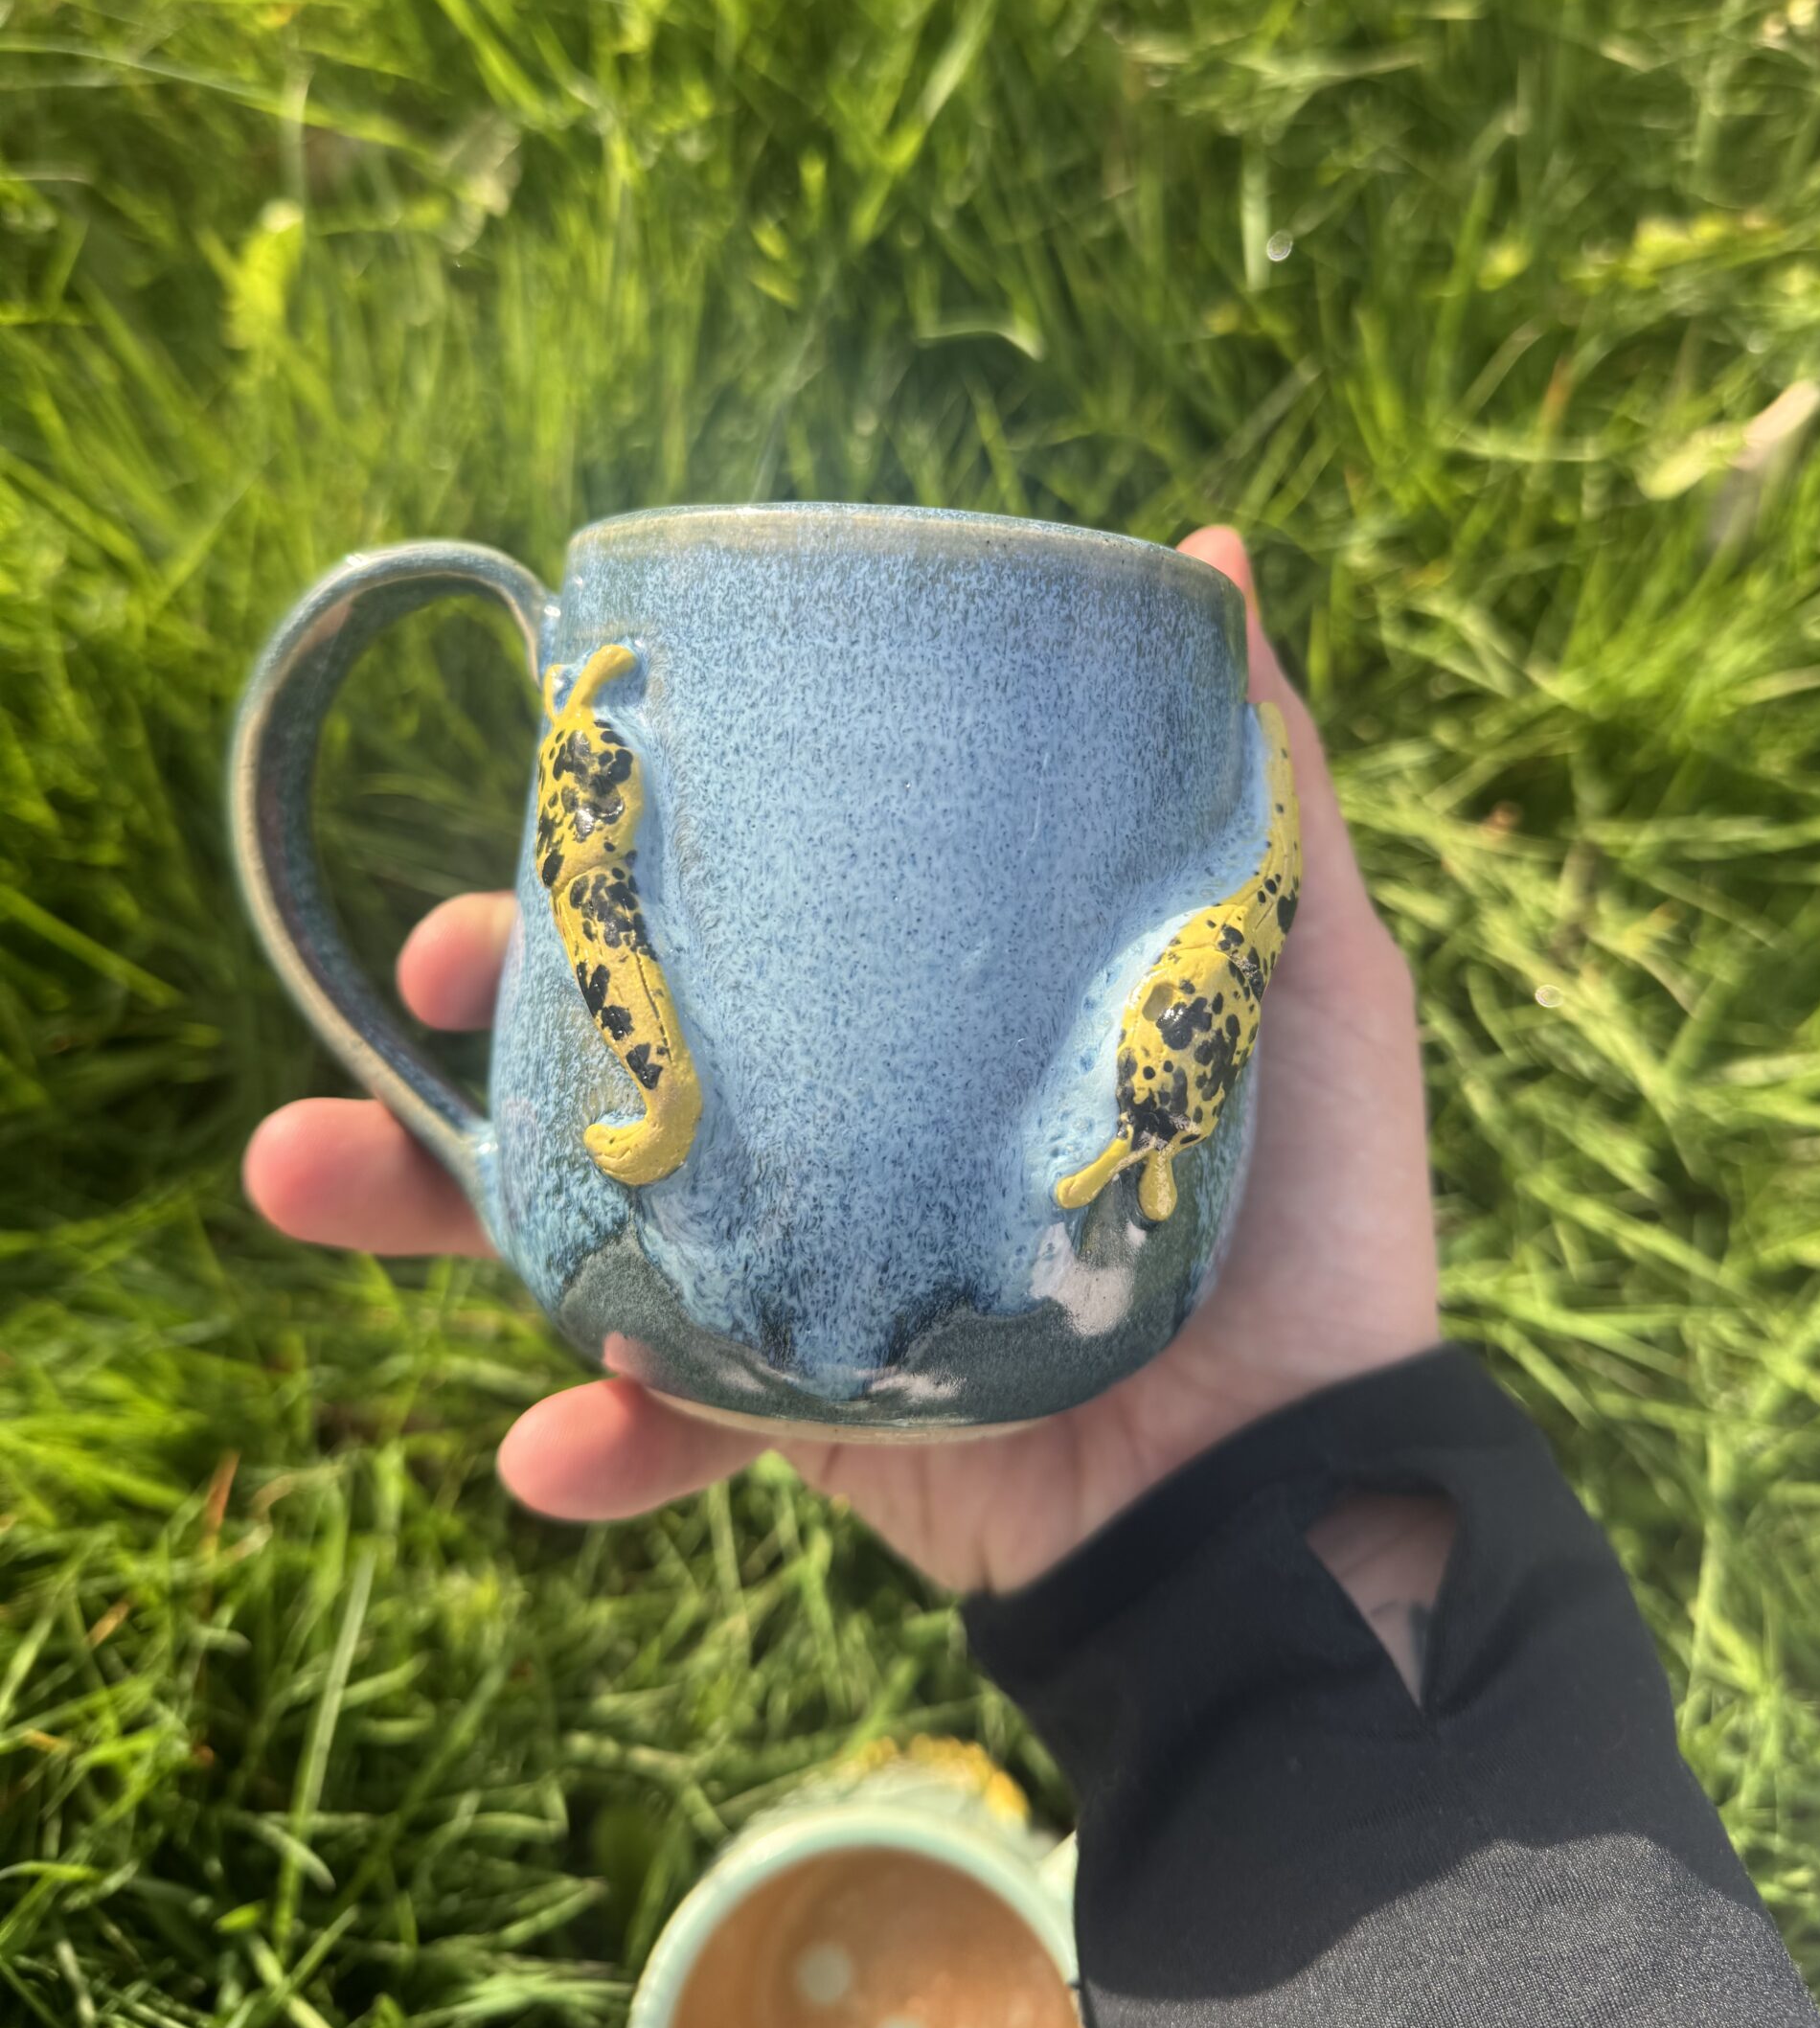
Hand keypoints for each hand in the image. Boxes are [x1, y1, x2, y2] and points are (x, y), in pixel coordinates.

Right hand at [244, 529, 1440, 1594]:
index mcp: (922, 1018)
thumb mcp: (1303, 973)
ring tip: (292, 1172)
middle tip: (407, 981)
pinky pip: (668, 1427)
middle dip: (485, 1013)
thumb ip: (1258, 786)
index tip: (538, 817)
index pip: (745, 915)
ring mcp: (803, 1273)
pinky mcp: (803, 1419)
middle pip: (624, 1051)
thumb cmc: (1318, 1210)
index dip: (628, 863)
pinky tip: (551, 1448)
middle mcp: (843, 1128)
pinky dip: (601, 1441)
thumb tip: (1217, 548)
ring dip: (426, 1209)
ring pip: (577, 1228)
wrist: (1309, 1479)